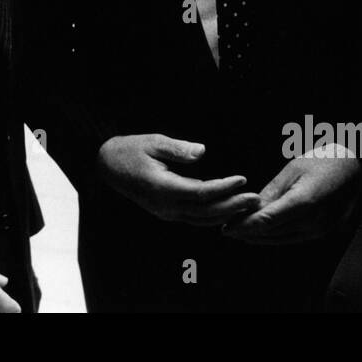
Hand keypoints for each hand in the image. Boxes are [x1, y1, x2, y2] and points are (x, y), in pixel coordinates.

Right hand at [96, 133, 261, 225]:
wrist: (105, 165)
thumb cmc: (130, 149)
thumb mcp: (153, 141)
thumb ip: (178, 148)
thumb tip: (202, 151)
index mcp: (162, 188)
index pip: (201, 192)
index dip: (224, 187)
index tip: (242, 178)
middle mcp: (165, 206)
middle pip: (206, 212)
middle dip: (233, 206)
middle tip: (256, 199)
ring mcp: (165, 212)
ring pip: (201, 220)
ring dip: (227, 214)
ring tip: (248, 206)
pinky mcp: (166, 212)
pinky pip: (194, 218)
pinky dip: (214, 216)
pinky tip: (228, 210)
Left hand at [222, 144, 361, 244]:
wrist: (355, 166)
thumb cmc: (323, 161)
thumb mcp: (292, 170)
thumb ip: (271, 193)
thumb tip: (249, 209)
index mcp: (304, 202)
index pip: (267, 221)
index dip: (244, 226)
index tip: (226, 228)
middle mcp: (314, 221)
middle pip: (273, 233)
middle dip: (248, 233)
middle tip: (226, 230)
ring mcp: (321, 229)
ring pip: (282, 238)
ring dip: (260, 237)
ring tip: (240, 232)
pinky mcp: (325, 231)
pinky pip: (294, 238)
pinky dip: (276, 236)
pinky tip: (263, 232)